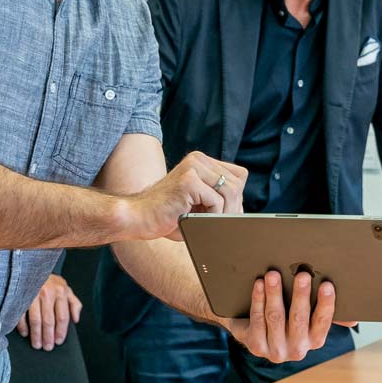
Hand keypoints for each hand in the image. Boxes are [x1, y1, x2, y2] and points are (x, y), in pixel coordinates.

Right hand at [15, 274, 82, 349]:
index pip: (62, 317)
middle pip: (49, 320)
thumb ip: (74, 304)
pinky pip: (21, 315)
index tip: (58, 342)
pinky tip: (25, 334)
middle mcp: (47, 293)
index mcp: (61, 292)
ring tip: (37, 345)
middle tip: (47, 347)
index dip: (61, 331)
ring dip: (36, 335)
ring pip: (36, 320)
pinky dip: (23, 326)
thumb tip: (76, 320)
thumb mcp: (67, 290)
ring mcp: (33, 294)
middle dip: (48, 336)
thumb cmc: (52, 283)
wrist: (34, 267)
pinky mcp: (20, 296)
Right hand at [122, 152, 246, 240]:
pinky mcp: (188, 180)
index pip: (239, 175)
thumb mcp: (200, 204)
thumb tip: (244, 211)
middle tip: (219, 222)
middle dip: (233, 207)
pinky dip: (213, 215)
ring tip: (209, 223)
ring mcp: (193, 167)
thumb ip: (221, 201)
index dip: (237, 197)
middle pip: (237, 183)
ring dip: (225, 213)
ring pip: (229, 191)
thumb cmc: (168, 216)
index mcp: (202, 161)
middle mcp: (198, 159)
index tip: (225, 214)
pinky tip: (195, 219)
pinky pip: (217, 201)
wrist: (137, 218)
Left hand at [220, 270, 334, 363]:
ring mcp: (275, 350)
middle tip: (302, 275)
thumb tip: (354, 320)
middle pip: (299, 318)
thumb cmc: (288, 319)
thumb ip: (328, 316)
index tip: (326, 285)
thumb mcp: (309, 319)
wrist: (255, 333)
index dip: (326, 304)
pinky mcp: (255, 346)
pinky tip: (259, 284)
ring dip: (274, 293)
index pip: (323, 321)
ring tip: (273, 274)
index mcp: (315, 340)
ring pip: (275, 317)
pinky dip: (258, 299)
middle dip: (301, 295)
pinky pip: (257, 319)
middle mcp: (298, 349)